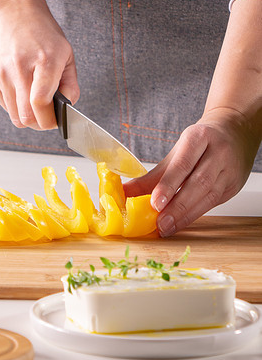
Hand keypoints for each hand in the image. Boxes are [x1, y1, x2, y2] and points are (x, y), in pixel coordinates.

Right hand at [0, 0, 79, 129]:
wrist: (14, 15)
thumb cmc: (43, 34)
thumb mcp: (66, 54)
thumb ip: (70, 84)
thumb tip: (67, 109)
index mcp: (43, 61)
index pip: (41, 103)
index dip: (49, 120)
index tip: (56, 120)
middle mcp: (19, 68)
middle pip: (27, 116)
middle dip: (40, 124)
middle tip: (48, 116)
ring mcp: (2, 74)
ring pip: (15, 116)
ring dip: (29, 117)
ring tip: (37, 104)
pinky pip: (6, 107)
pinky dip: (17, 108)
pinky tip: (24, 93)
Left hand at [124, 107, 259, 236]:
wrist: (234, 133)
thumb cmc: (201, 143)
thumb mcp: (176, 152)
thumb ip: (152, 175)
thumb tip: (126, 192)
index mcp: (199, 137)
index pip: (182, 164)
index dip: (168, 185)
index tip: (155, 203)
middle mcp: (218, 152)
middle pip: (198, 182)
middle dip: (177, 206)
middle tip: (160, 223)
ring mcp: (229, 170)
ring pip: (208, 196)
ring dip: (186, 215)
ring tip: (167, 227)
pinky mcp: (234, 186)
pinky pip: (213, 203)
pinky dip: (195, 214)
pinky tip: (181, 222)